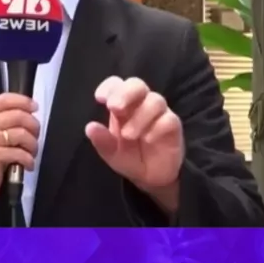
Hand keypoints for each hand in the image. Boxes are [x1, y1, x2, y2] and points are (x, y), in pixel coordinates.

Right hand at [0, 93, 39, 203]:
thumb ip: (6, 120)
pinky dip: (28, 160)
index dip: (23, 101)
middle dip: (34, 127)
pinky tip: (28, 164)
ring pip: (21, 134)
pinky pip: (19, 153)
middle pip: (18, 116)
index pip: (5, 100)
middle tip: (35, 137)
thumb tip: (30, 113)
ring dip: (33, 145)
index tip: (34, 107)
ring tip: (31, 153)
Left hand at [85, 77, 183, 210]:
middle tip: (115, 108)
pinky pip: (169, 119)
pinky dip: (157, 127)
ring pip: (154, 101)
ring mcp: (159, 113)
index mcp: (122, 106)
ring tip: (128, 135)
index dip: (109, 87)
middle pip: (137, 84)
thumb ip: (102, 141)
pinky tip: (148, 139)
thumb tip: (90, 127)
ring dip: (139, 116)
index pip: (117, 84)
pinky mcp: (173, 126)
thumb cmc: (130, 158)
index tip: (100, 99)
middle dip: (125, 93)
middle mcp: (141, 104)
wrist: (152, 177)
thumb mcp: (112, 153)